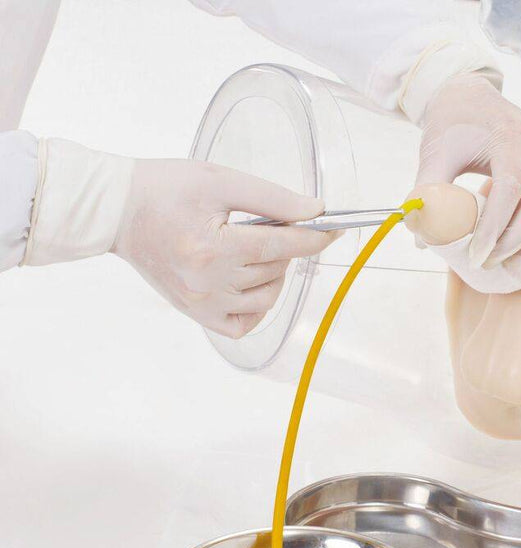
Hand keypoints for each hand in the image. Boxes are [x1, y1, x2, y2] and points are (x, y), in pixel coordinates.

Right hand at [112, 160, 330, 337]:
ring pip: (266, 298)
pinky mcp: (196, 314)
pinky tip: (251, 282)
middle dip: (284, 246)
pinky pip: (243, 324)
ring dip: (273, 274)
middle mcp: (208, 283)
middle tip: (267, 224)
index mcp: (213, 248)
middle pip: (276, 270)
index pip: (282, 247)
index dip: (314, 238)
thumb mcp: (222, 181)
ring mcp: (201, 304)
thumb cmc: (164, 189)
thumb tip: (316, 212)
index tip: (334, 229)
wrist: (117, 210)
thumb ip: (274, 199)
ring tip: (253, 249)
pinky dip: (256, 306)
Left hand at [415, 73, 520, 272]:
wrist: (472, 97)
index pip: (509, 190)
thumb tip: (421, 238)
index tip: (477, 257)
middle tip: (490, 261)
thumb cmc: (453, 125)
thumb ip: (428, 193)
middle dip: (518, 239)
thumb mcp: (435, 154)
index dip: (495, 228)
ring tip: (510, 260)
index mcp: (510, 138)